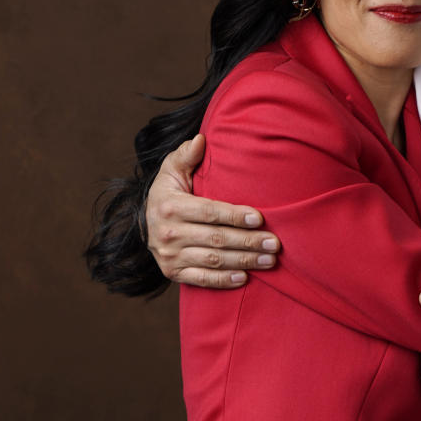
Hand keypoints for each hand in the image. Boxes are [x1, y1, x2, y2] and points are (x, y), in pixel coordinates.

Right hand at [145, 134, 280, 287]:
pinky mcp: (173, 273)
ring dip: (244, 261)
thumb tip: (201, 139)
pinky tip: (244, 278)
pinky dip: (223, 280)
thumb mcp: (172, 170)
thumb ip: (186, 155)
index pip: (209, 212)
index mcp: (170, 206)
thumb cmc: (168, 192)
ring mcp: (170, 256)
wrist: (145, 222)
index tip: (260, 218)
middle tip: (275, 243)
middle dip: (248, 242)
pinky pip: (201, 279)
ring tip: (269, 260)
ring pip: (213, 260)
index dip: (235, 216)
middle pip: (216, 239)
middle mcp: (168, 233)